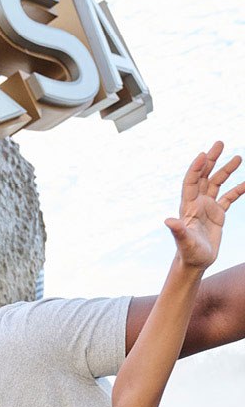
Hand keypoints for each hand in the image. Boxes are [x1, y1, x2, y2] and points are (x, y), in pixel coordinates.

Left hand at [165, 141, 243, 269]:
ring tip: (238, 157)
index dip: (196, 168)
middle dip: (211, 160)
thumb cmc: (188, 253)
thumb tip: (168, 221)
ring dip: (225, 170)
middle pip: (203, 176)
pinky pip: (229, 197)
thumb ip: (178, 231)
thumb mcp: (184, 242)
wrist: (195, 262)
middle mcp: (197, 203)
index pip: (191, 182)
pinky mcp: (217, 215)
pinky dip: (238, 190)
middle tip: (219, 143)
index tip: (204, 154)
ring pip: (216, 184)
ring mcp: (207, 208)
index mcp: (188, 207)